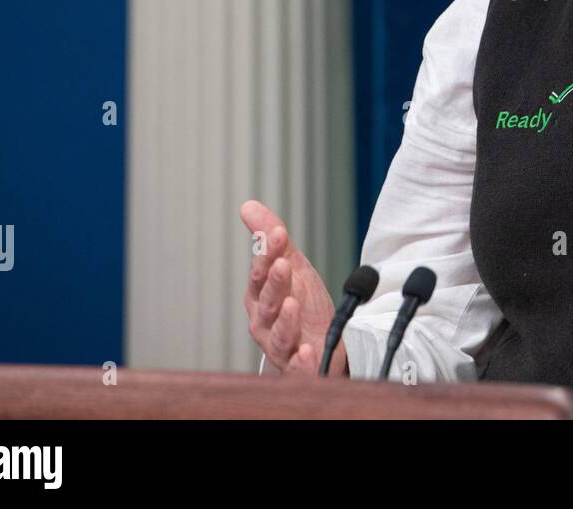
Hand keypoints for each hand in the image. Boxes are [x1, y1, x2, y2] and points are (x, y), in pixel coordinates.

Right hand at [240, 200, 347, 376]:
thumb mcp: (292, 266)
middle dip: (275, 283)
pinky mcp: (299, 366)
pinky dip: (301, 363)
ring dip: (286, 320)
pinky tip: (306, 353)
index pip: (260, 274)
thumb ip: (271, 239)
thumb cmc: (302, 304)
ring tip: (293, 305)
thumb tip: (248, 205)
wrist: (324, 342)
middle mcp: (266, 322)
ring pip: (280, 334)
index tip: (277, 235)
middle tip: (284, 265)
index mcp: (261, 297)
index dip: (266, 255)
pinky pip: (298, 367)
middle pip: (269, 302)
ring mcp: (282, 345)